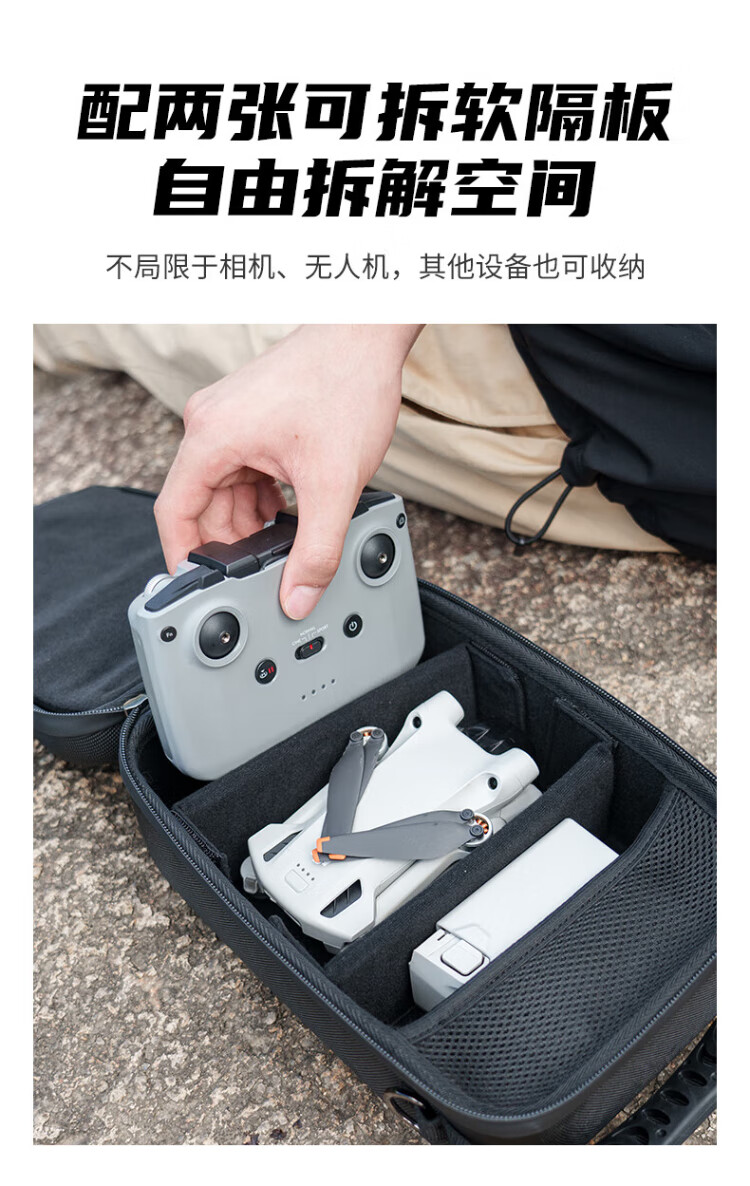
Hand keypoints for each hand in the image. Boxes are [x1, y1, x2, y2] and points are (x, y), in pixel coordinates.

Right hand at [154, 324, 421, 618]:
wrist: (367, 335)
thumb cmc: (345, 384)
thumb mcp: (334, 484)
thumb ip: (316, 551)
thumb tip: (298, 596)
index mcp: (211, 436)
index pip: (173, 513)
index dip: (184, 557)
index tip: (196, 588)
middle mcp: (210, 422)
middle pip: (201, 504)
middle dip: (230, 541)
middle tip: (262, 571)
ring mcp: (228, 416)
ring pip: (225, 490)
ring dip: (250, 519)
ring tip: (287, 538)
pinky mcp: (249, 416)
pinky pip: (242, 470)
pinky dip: (261, 496)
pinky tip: (292, 509)